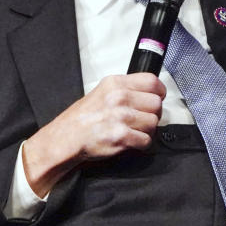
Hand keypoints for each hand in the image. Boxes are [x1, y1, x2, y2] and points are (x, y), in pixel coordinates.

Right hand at [22, 73, 164, 195]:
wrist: (66, 138)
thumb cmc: (83, 118)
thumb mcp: (102, 92)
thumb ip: (125, 89)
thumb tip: (150, 93)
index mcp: (115, 83)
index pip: (152, 81)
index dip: (159, 92)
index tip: (157, 98)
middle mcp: (119, 97)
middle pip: (156, 104)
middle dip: (152, 114)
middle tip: (142, 120)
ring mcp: (120, 116)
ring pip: (154, 123)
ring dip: (147, 131)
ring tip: (134, 131)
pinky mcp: (121, 136)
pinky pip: (146, 141)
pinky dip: (141, 144)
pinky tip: (130, 142)